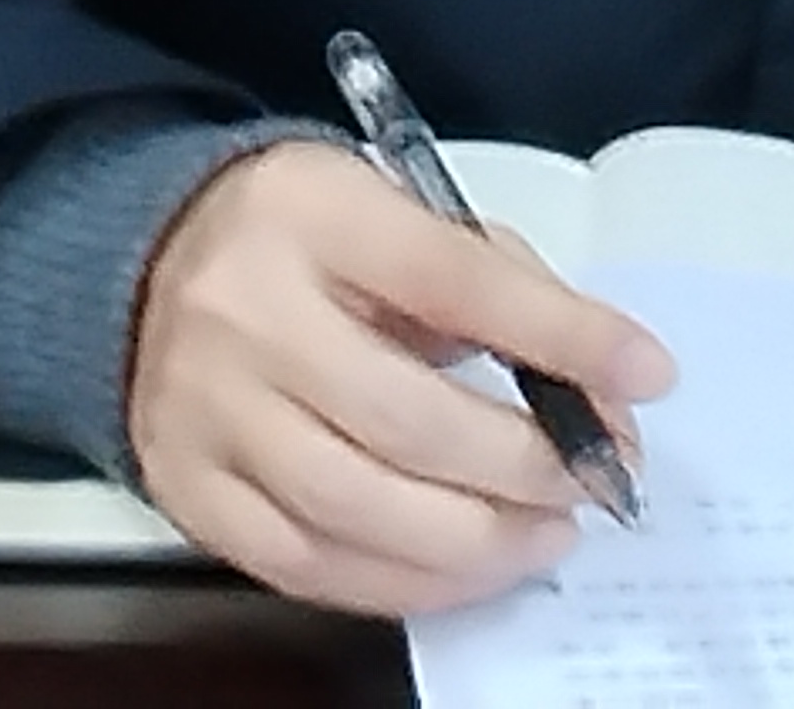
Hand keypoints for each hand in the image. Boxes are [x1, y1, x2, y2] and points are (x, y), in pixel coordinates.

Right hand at [123, 139, 674, 614]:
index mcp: (317, 219)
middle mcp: (249, 317)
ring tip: (545, 536)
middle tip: (597, 480)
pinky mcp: (189, 491)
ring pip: (354, 510)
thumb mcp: (397, 212)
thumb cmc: (307, 236)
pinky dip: (400, 582)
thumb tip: (602, 373)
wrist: (145, 261)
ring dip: (475, 542)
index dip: (562, 335)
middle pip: (405, 418)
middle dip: (524, 465)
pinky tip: (463, 568)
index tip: (648, 374)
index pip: (455, 281)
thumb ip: (497, 281)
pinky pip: (303, 565)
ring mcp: (208, 414)